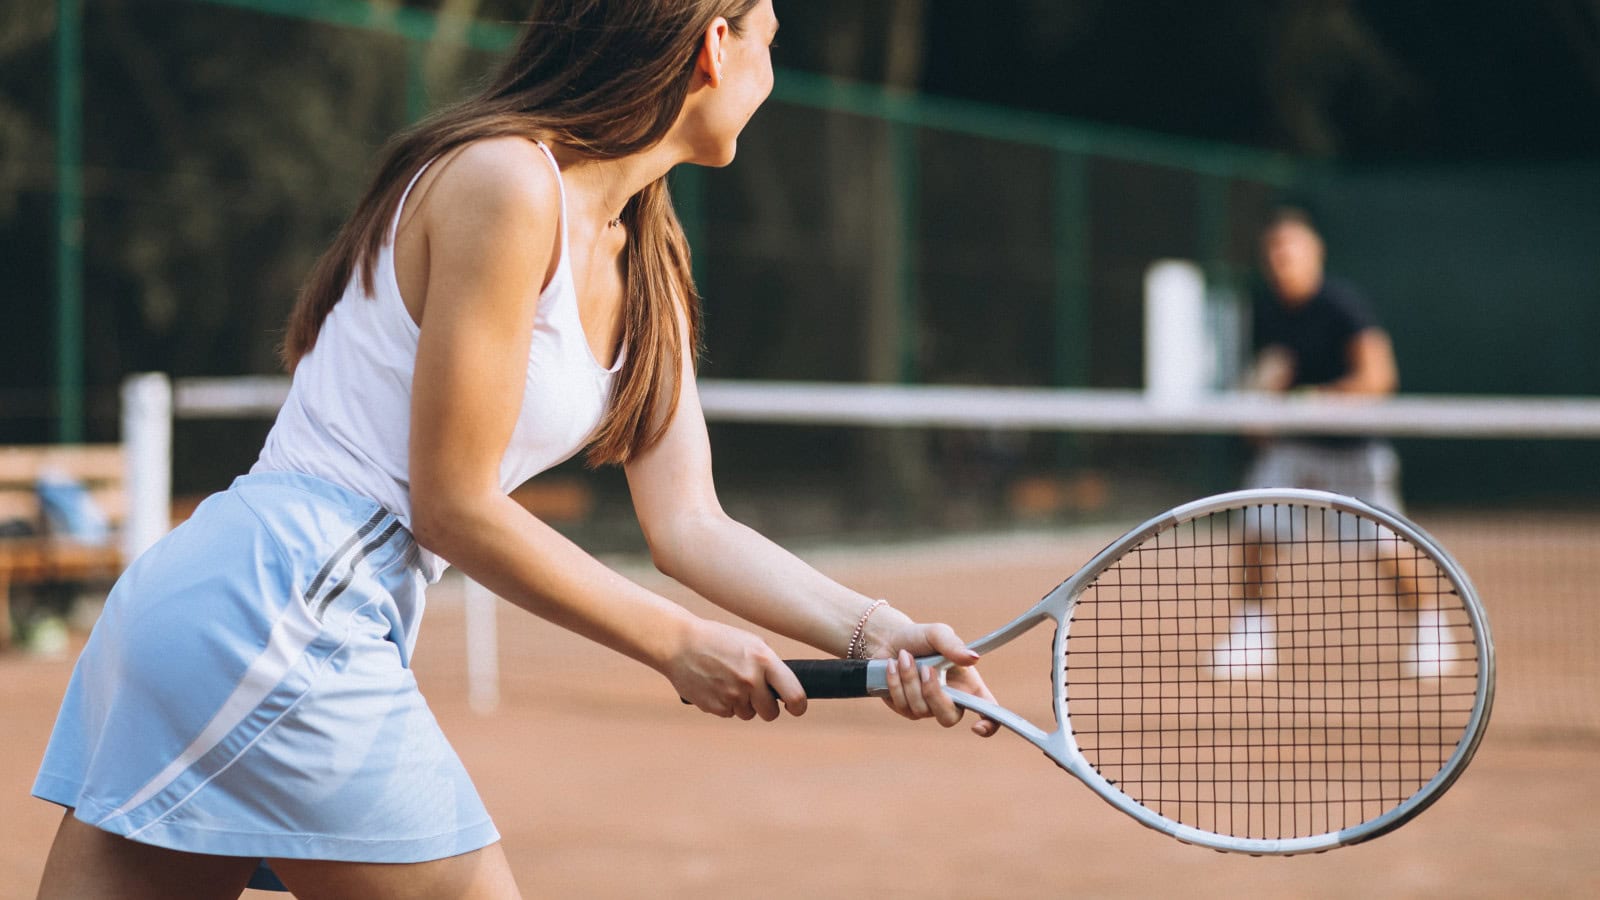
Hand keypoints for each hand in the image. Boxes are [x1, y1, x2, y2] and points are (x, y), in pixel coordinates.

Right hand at [667, 618, 806, 721]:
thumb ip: (769, 664)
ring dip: (743, 704)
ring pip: (748, 714)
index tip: (795, 708)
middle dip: (766, 707)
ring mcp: (732, 695)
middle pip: (771, 713)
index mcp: (764, 660)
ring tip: (727, 681)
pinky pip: (729, 714)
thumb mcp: (749, 642)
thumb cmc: (718, 640)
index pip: (794, 694)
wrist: (679, 644)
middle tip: (755, 694)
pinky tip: (714, 685)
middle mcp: (750, 680)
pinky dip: (725, 704)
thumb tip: (785, 688)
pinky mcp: (715, 707)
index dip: (798, 706)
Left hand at [870, 621, 999, 736]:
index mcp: (968, 685)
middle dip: (934, 694)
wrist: (889, 639)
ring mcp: (927, 709)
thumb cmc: (920, 637)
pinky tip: (892, 664)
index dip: (989, 724)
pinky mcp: (906, 710)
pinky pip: (902, 705)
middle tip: (926, 668)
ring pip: (920, 709)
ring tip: (904, 656)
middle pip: (948, 718)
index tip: (976, 726)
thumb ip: (954, 646)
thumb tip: (973, 658)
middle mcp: (950, 701)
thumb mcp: (938, 634)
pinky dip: (896, 682)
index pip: (987, 710)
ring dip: (910, 679)